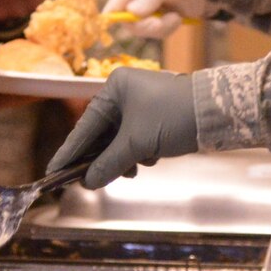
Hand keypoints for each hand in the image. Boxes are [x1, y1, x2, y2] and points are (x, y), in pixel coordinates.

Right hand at [45, 69, 198, 189]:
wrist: (217, 112)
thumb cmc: (172, 117)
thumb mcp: (137, 143)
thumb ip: (109, 163)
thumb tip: (88, 182)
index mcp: (114, 88)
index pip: (85, 126)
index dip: (69, 152)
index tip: (53, 171)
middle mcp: (125, 92)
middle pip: (102, 133)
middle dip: (101, 159)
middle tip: (88, 182)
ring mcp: (142, 104)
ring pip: (120, 139)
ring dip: (123, 158)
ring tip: (131, 172)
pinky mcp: (156, 116)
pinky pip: (136, 139)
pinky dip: (139, 152)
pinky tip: (147, 161)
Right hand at [106, 0, 207, 39]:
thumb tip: (131, 13)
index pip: (115, 3)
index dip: (112, 16)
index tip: (117, 27)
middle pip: (128, 22)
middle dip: (145, 25)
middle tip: (160, 22)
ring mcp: (148, 10)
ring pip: (143, 30)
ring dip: (161, 27)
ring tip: (174, 16)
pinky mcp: (160, 20)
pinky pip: (157, 33)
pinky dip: (168, 28)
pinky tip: (177, 18)